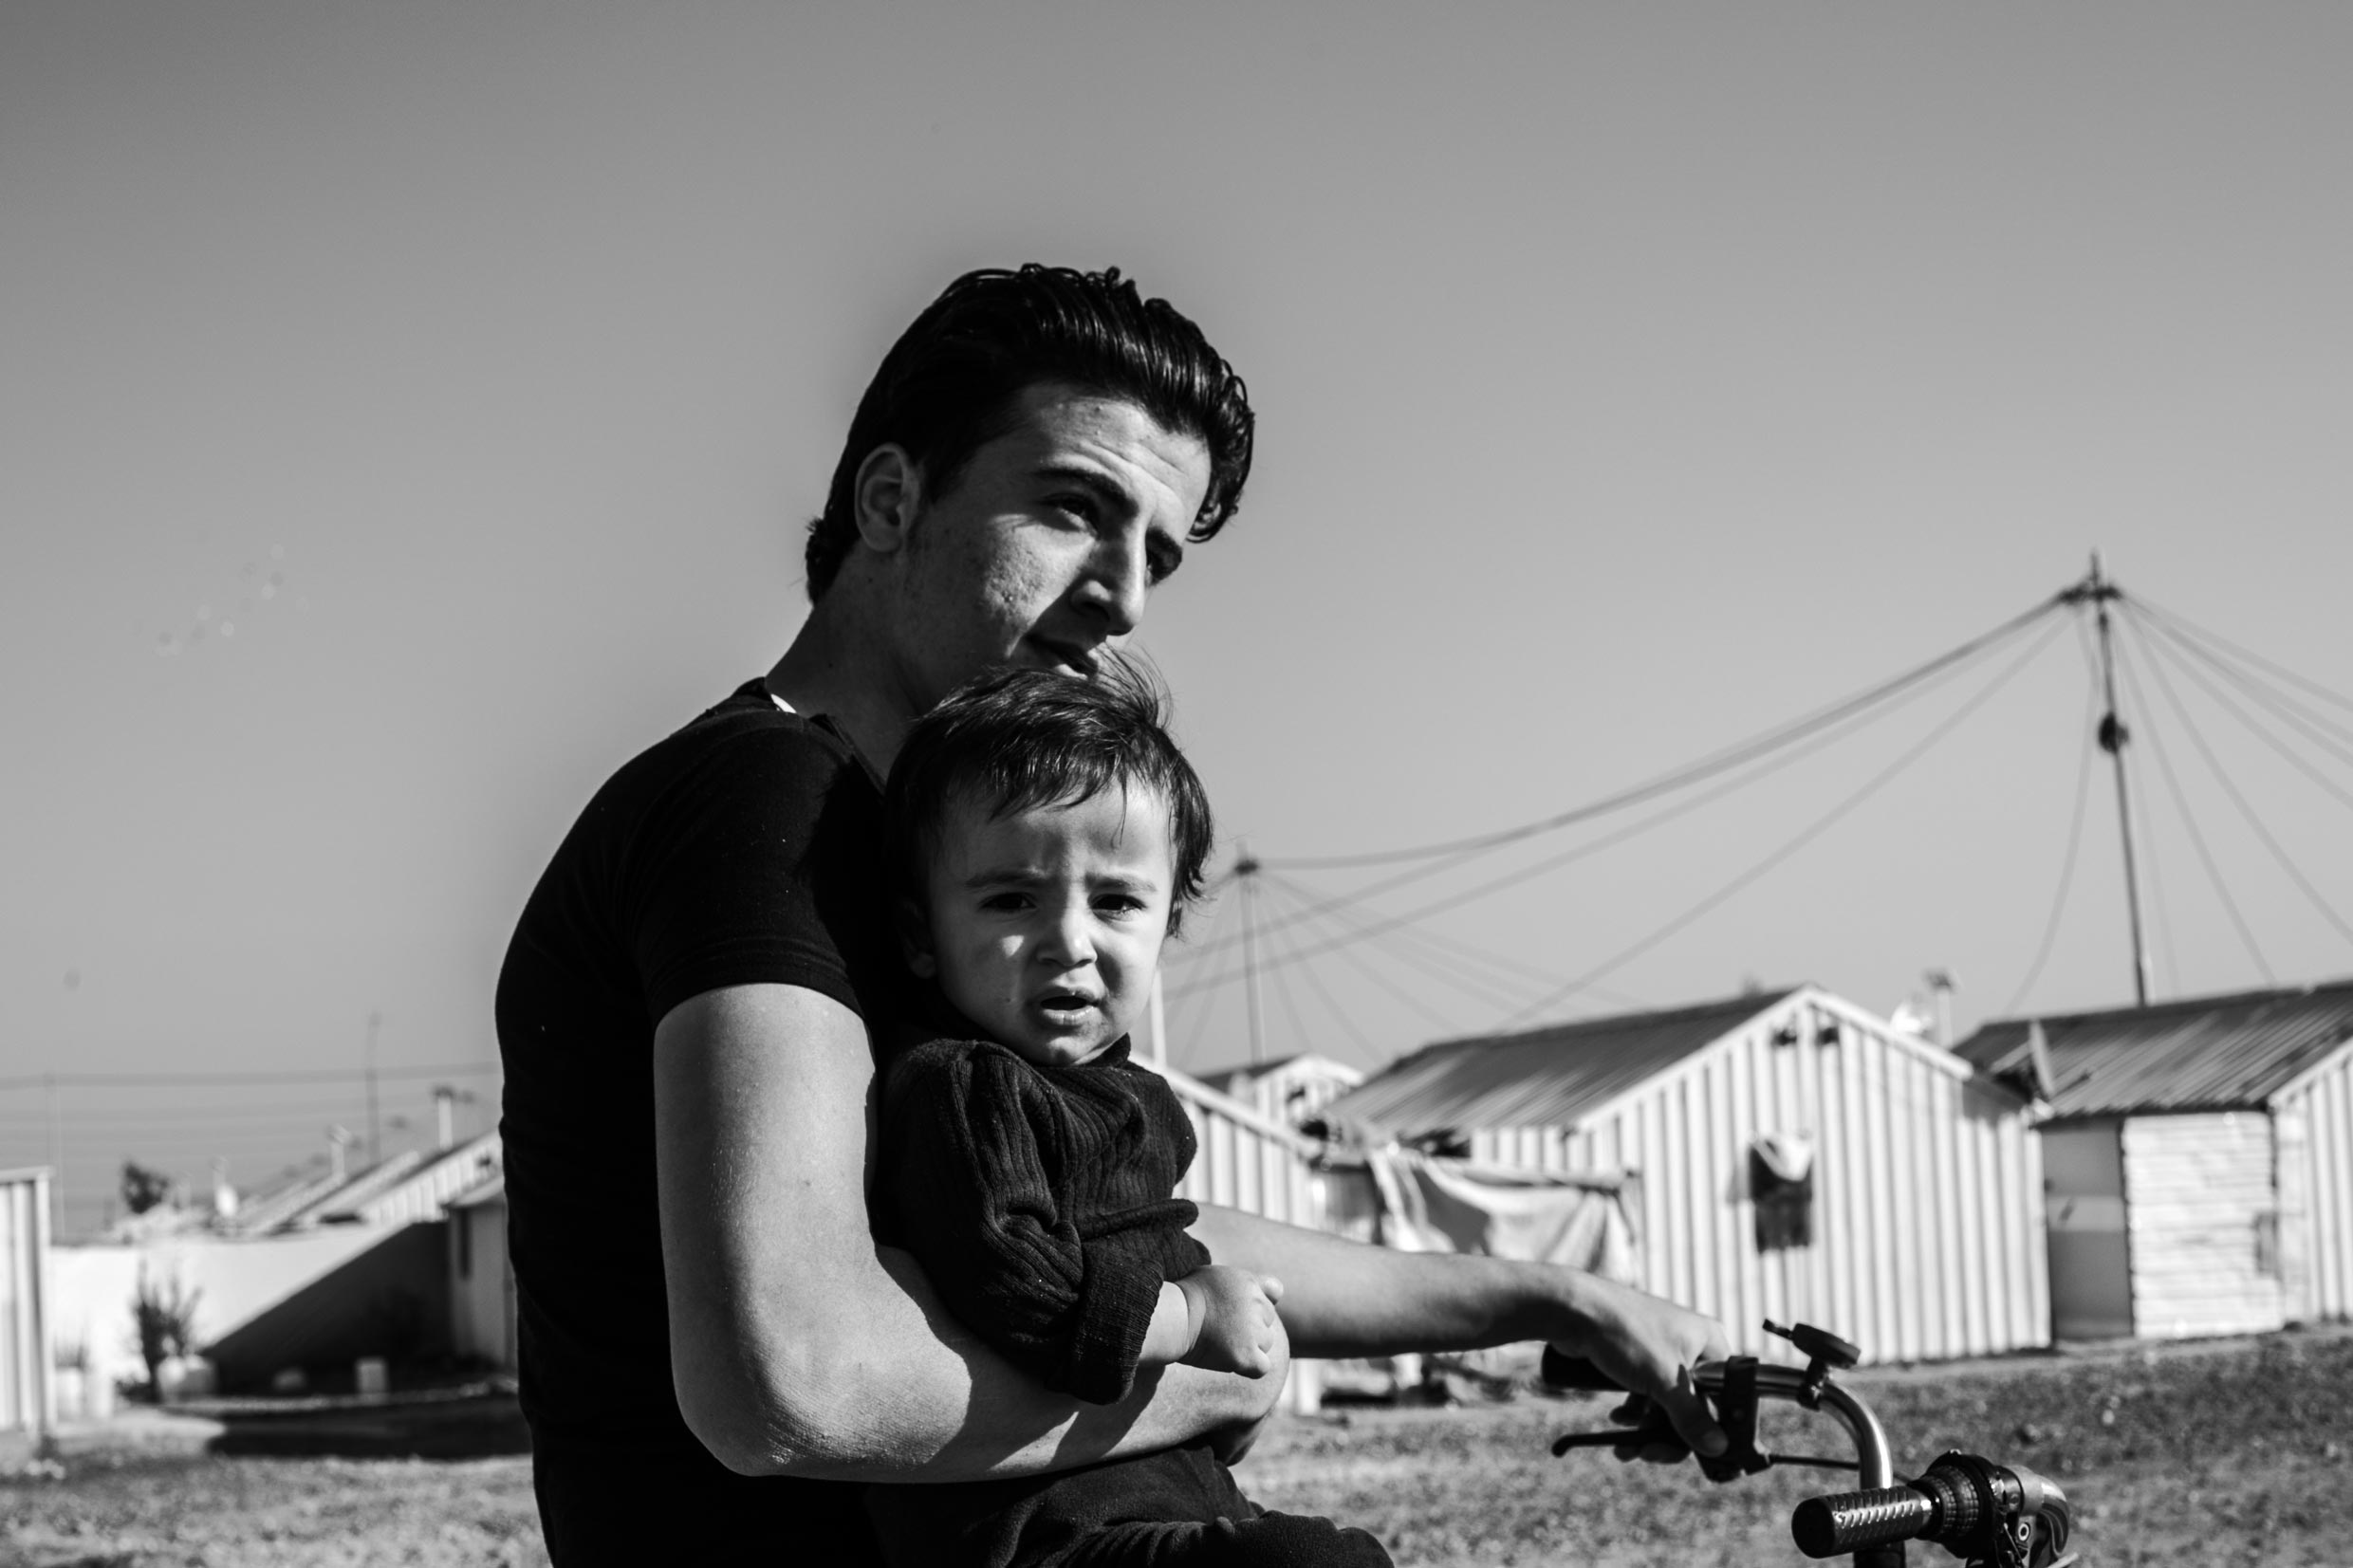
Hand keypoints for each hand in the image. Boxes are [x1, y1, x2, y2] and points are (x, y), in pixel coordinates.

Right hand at [1179, 1264, 1285, 1377]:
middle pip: (1268, 1320)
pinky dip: (1251, 1366)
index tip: (1244, 1307)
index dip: (1261, 1300)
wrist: (1174, 1318)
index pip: (1275, 1290)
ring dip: (1249, 1345)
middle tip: (1223, 1328)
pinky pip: (1262, 1366)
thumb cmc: (1185, 1297)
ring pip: (1266, 1343)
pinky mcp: (1247, 1355)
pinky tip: (1233, 1361)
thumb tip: (1261, 1292)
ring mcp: (1254, 1331)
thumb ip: (1239, 1282)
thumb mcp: (1213, 1274)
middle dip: (1251, 1324)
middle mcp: (1257, 1304)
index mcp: (1249, 1282)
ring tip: (1222, 1342)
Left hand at [1548, 1275, 1731, 1464]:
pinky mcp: (1637, 1361)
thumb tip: (1718, 1447)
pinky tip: (1617, 1420)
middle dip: (1670, 1434)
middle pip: (1693, 1405)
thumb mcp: (1664, 1379)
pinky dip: (1633, 1414)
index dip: (1713, 1425)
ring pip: (1666, 1406)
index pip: (1724, 1393)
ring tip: (1628, 1446)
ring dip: (1648, 1430)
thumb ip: (1692, 1416)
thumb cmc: (1625, 1332)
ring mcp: (1661, 1355)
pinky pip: (1645, 1397)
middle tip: (1650, 1453)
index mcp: (1708, 1342)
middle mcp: (1689, 1347)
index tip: (1698, 1450)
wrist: (1572, 1311)